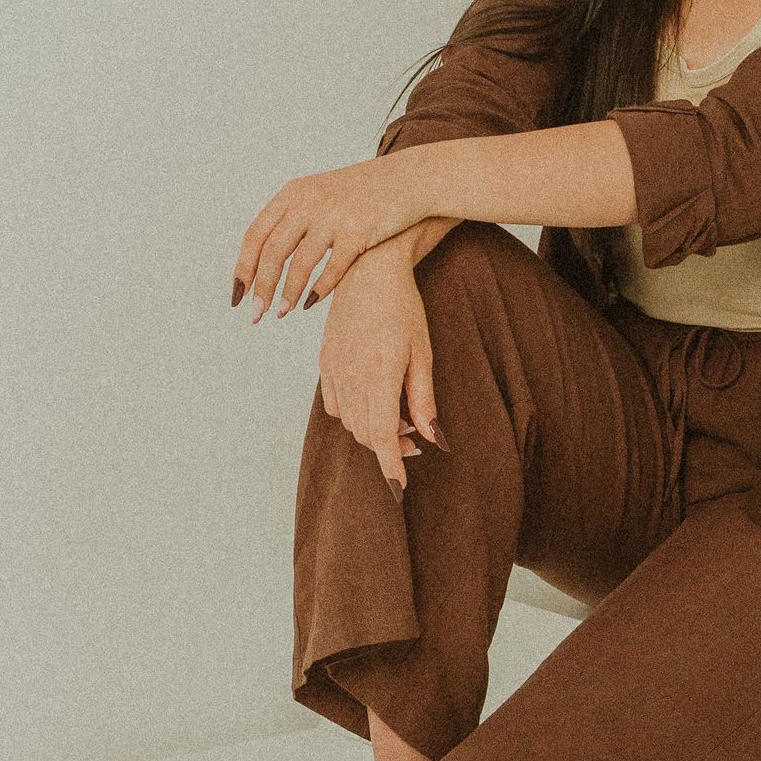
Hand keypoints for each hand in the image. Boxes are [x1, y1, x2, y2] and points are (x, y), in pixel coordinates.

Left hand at [230, 155, 420, 321]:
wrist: (411, 179)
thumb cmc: (366, 192)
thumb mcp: (322, 192)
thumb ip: (295, 215)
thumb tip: (267, 252)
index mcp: (294, 192)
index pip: (256, 234)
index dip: (243, 267)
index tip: (238, 293)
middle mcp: (308, 202)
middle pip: (272, 252)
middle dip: (260, 287)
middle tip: (254, 314)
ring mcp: (332, 216)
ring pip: (298, 264)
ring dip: (287, 293)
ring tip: (281, 313)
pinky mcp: (357, 232)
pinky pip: (331, 269)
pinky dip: (318, 290)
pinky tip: (311, 304)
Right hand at [316, 245, 447, 494]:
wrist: (368, 271)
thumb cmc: (404, 309)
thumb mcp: (423, 354)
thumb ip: (424, 400)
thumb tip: (434, 440)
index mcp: (378, 375)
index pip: (380, 436)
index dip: (390, 466)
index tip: (398, 488)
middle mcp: (350, 377)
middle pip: (365, 433)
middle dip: (389, 446)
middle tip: (416, 439)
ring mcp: (333, 371)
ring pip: (349, 422)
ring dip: (372, 431)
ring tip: (399, 419)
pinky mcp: (325, 363)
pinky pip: (334, 405)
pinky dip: (352, 416)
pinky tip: (372, 404)